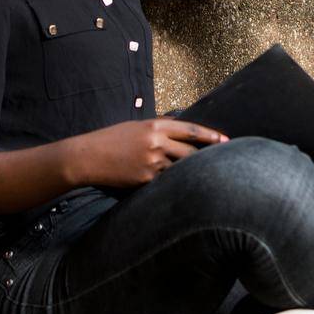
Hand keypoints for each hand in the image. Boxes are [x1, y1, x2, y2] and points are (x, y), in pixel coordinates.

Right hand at [66, 119, 226, 187]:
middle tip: (221, 163)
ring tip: (204, 179)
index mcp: (154, 125)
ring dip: (189, 173)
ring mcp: (151, 161)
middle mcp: (156, 142)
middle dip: (205, 158)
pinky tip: (178, 188)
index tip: (225, 140)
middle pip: (190, 151)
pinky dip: (172, 183)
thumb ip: (158, 128)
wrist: (89, 156)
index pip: (190, 129)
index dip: (210, 136)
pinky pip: (165, 181)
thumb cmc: (112, 140)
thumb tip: (180, 128)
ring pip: (180, 168)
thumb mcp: (136, 127)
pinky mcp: (145, 179)